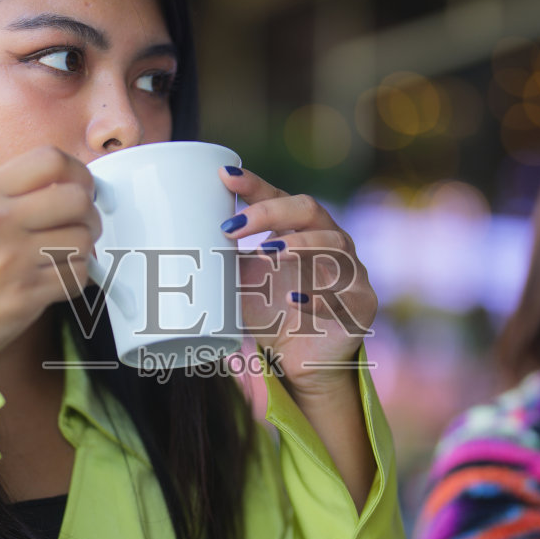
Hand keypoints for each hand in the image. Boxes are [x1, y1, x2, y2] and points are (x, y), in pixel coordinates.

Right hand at [0, 146, 98, 360]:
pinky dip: (78, 276)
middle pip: (77, 198)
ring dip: (83, 247)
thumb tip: (69, 185)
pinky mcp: (27, 294)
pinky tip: (60, 276)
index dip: (78, 171)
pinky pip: (78, 275)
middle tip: (81, 223)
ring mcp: (14, 259)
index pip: (50, 160)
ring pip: (82, 239)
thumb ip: (11, 193)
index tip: (82, 186)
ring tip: (66, 253)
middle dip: (89, 212)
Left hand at [217, 167, 377, 395]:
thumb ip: (224, 260)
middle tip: (235, 227)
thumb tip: (178, 240)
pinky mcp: (361, 305)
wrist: (299, 361)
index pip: (280, 196)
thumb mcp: (243, 282)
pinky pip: (344, 295)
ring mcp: (351, 271)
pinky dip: (317, 296)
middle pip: (310, 210)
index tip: (224, 177)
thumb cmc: (273, 312)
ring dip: (301, 245)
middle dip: (273, 212)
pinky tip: (294, 298)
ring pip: (335, 245)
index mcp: (302, 229)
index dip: (255, 185)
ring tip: (269, 252)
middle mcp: (332, 241)